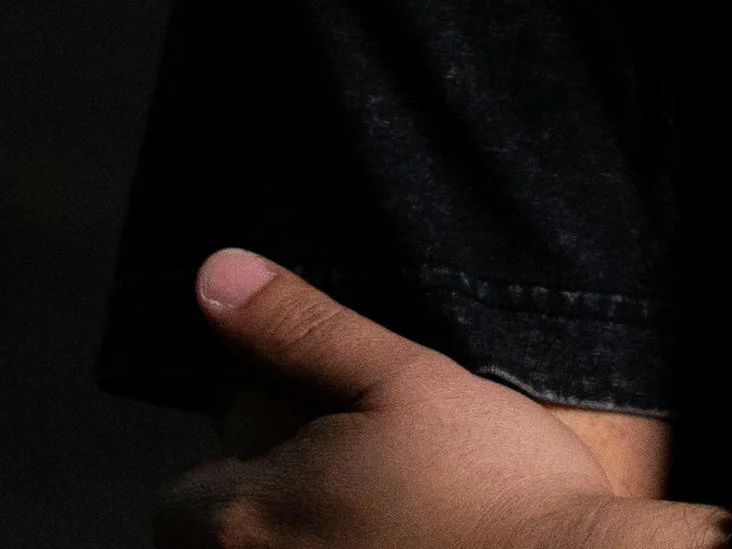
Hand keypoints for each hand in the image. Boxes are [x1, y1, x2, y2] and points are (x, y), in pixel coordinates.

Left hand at [156, 251, 622, 548]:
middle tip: (349, 477)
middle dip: (262, 511)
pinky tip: (404, 542)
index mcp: (244, 519)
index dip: (238, 464)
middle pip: (218, 544)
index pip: (178, 501)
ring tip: (383, 514)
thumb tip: (215, 275)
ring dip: (305, 537)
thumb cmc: (488, 482)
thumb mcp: (401, 376)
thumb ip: (301, 328)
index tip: (308, 445)